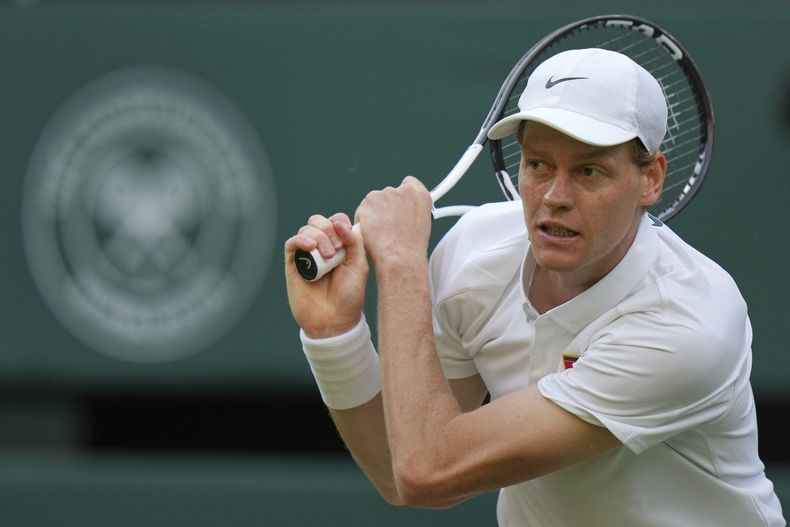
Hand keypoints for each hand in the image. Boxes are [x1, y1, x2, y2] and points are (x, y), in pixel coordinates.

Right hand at [284, 213, 368, 338]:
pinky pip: (291, 244)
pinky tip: (310, 247)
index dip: (340, 224)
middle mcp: (322, 248)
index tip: (346, 241)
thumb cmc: (349, 296)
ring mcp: (307, 256)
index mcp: (340, 246)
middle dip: (327, 229)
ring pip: (306, 230)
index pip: (336, 220)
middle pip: (319, 221)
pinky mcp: (293, 265)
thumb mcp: (360, 266)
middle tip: (336, 250)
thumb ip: (354, 241)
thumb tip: (339, 223)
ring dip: (318, 237)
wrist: (334, 320)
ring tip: (328, 256)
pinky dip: (300, 240)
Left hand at [355, 176, 432, 269]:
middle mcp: (402, 190)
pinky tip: (371, 232)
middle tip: (389, 226)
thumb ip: (412, 210)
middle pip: (389, 194)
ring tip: (381, 233)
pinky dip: (364, 219)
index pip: (409, 183)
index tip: (399, 205)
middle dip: (386, 207)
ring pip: (374, 202)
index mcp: (419, 194)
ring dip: (375, 213)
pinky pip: (363, 210)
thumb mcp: (422, 223)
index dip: (402, 196)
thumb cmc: (411, 247)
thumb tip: (405, 212)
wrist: (399, 256)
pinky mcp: (368, 202)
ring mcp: (384, 195)